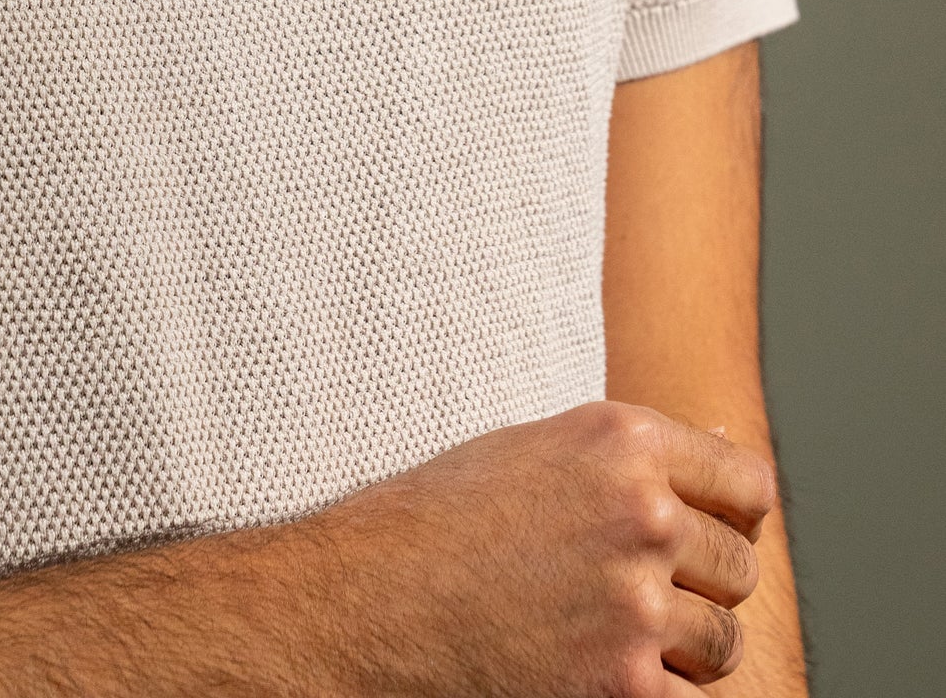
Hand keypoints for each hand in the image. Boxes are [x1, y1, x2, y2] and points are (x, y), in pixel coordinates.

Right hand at [315, 398, 775, 694]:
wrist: (365, 603)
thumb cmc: (437, 523)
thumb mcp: (534, 452)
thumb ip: (626, 462)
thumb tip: (716, 467)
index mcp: (622, 441)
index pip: (747, 486)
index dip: (730, 518)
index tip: (706, 538)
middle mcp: (642, 514)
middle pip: (739, 569)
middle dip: (700, 588)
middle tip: (639, 598)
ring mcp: (636, 604)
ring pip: (723, 642)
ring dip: (683, 652)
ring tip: (612, 640)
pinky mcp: (623, 685)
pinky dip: (655, 695)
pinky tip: (601, 675)